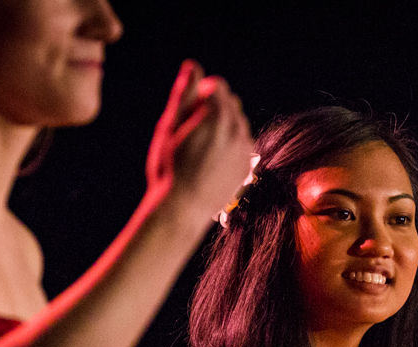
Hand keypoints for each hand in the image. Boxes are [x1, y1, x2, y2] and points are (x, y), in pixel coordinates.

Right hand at [146, 61, 255, 219]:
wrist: (182, 209)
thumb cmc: (169, 166)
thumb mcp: (169, 126)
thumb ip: (184, 94)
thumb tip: (193, 65)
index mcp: (218, 115)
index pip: (216, 85)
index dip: (197, 96)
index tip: (185, 117)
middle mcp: (238, 129)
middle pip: (229, 102)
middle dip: (211, 109)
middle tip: (189, 135)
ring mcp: (246, 148)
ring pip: (237, 123)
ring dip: (221, 127)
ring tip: (199, 149)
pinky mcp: (248, 165)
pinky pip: (241, 143)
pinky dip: (228, 145)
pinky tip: (209, 162)